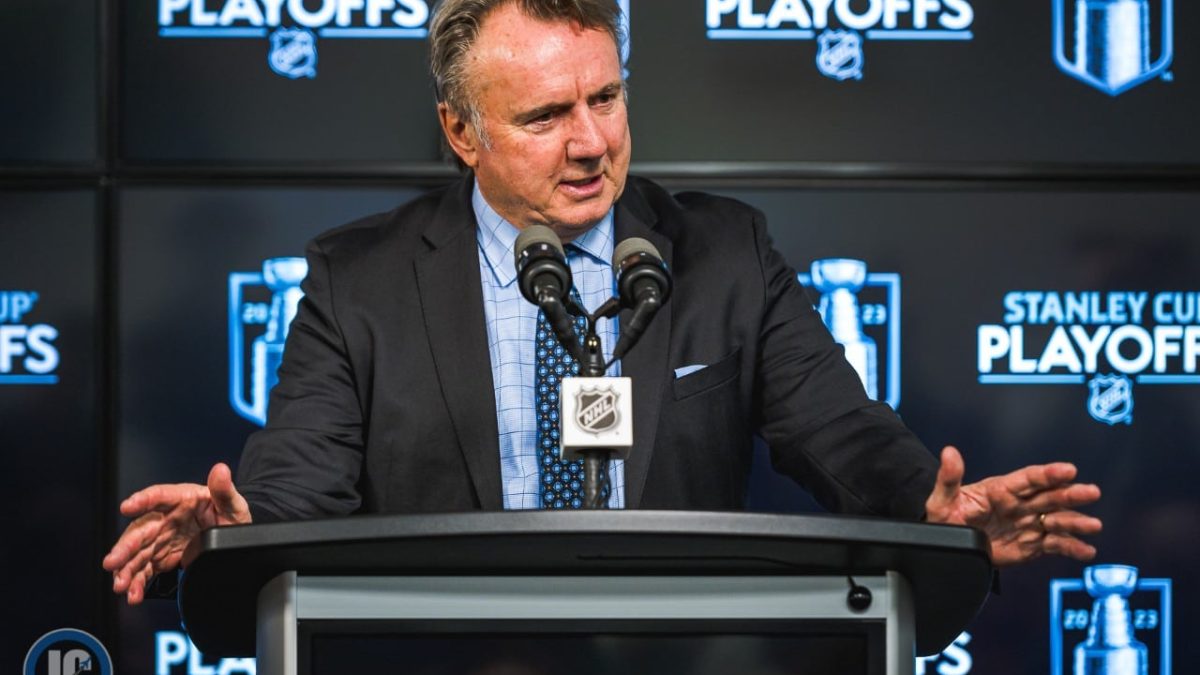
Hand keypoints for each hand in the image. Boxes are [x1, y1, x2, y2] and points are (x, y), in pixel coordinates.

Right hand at [102, 463, 251, 603]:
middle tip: (113, 561)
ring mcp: (162, 538)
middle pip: (142, 530)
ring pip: (138, 553)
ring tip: (120, 585)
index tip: (127, 507)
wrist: (233, 538)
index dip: (143, 500)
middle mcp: (166, 517)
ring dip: (126, 569)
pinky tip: (132, 593)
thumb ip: (225, 490)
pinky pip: (145, 568)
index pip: (160, 496)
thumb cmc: (230, 516)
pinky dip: (137, 581)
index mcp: (182, 499)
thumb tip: (221, 470)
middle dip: (125, 547)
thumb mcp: (233, 505)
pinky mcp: (162, 556)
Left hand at [924, 446, 1101, 565]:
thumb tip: (949, 452)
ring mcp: (1028, 524)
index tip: (1069, 469)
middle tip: (1091, 492)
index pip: (1028, 478)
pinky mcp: (1032, 545)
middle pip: (1049, 496)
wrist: (950, 544)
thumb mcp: (942, 499)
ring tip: (1093, 526)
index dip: (1048, 473)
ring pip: (1057, 520)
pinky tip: (1086, 551)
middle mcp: (1020, 504)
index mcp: (1001, 489)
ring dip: (1076, 522)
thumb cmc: (945, 518)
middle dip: (1071, 494)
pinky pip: (1055, 545)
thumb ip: (949, 478)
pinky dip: (1071, 547)